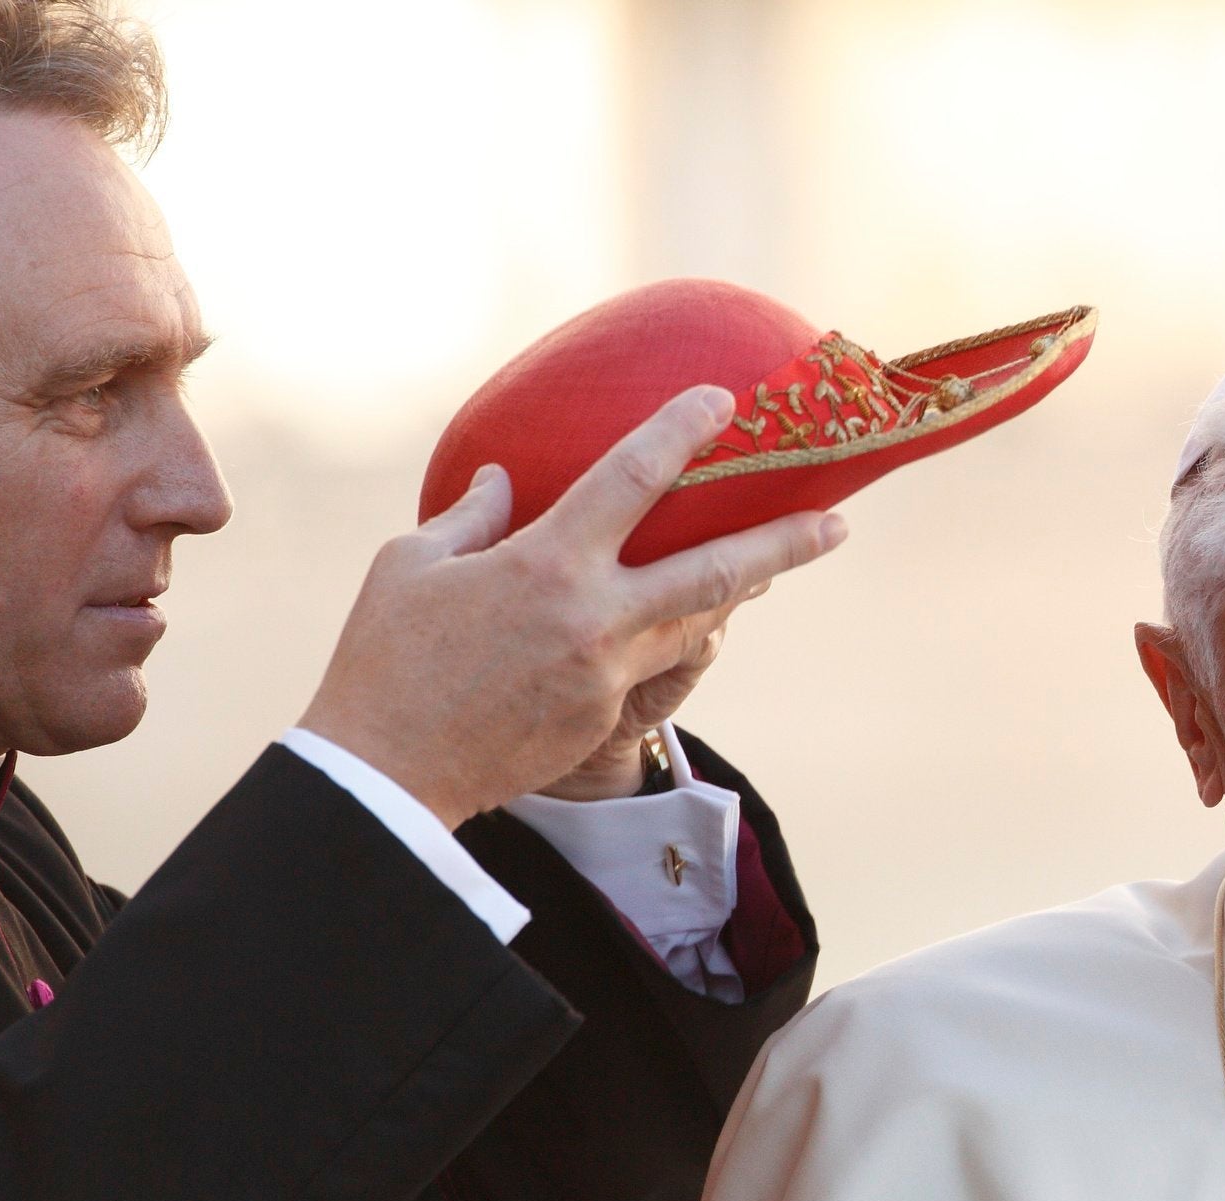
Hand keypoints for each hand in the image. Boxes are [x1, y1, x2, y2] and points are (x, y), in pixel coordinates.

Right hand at [298, 387, 845, 828]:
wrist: (387, 773)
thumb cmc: (385, 658)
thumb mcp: (411, 564)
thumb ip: (471, 515)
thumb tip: (505, 481)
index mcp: (547, 562)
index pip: (635, 477)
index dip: (685, 431)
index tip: (725, 402)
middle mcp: (596, 617)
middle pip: (718, 570)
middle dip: (787, 543)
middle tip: (839, 522)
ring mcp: (606, 674)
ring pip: (696, 622)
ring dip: (738, 593)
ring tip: (774, 567)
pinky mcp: (602, 717)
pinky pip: (652, 664)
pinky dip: (669, 635)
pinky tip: (679, 619)